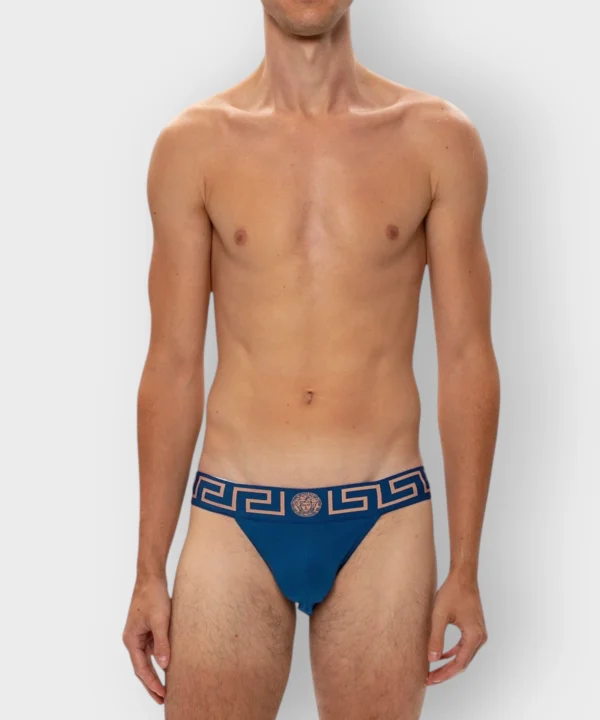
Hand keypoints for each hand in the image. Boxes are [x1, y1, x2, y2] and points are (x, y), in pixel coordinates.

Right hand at [122, 574, 171, 703]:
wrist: (151, 577)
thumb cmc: (153, 596)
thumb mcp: (160, 620)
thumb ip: (162, 643)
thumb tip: (165, 664)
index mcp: (131, 639)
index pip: (141, 668)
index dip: (151, 683)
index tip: (162, 695)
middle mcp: (133, 639)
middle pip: (142, 667)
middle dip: (151, 683)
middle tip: (162, 699)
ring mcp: (140, 634)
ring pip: (147, 658)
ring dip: (155, 672)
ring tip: (166, 686)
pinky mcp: (147, 628)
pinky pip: (152, 648)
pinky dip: (158, 658)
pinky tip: (167, 664)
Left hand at [426, 572, 486, 684]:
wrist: (463, 577)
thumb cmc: (452, 593)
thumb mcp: (439, 616)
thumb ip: (435, 638)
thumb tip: (432, 660)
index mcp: (474, 636)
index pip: (459, 664)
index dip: (444, 674)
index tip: (431, 679)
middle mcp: (480, 637)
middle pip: (462, 662)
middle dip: (446, 672)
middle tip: (429, 679)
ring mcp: (478, 633)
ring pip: (463, 655)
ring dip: (449, 663)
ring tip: (433, 670)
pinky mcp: (474, 628)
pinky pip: (464, 646)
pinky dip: (453, 653)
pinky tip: (442, 655)